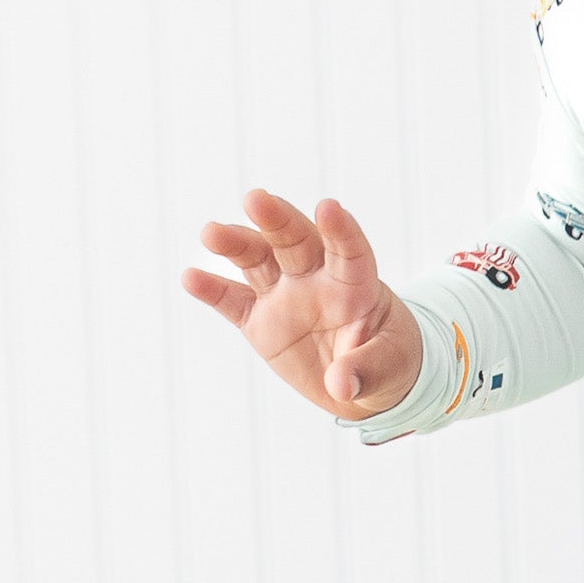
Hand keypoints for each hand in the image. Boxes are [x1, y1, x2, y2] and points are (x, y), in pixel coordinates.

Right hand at [180, 188, 425, 417]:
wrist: (364, 383)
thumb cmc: (388, 362)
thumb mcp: (391, 369)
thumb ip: (367, 370)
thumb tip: (341, 384)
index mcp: (356, 284)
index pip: (349, 250)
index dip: (340, 229)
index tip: (329, 208)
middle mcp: (316, 279)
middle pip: (295, 241)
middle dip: (276, 219)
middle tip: (256, 198)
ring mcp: (285, 296)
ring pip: (258, 259)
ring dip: (236, 243)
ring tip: (211, 233)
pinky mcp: (259, 321)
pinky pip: (234, 302)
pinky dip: (214, 290)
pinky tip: (192, 278)